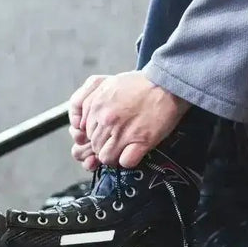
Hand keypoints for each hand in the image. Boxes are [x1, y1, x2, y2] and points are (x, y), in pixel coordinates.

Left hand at [70, 71, 189, 167]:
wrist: (167, 84)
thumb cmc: (140, 84)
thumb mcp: (108, 84)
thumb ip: (89, 100)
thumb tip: (80, 122)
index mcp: (96, 105)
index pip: (84, 133)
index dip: (95, 135)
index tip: (105, 133)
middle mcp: (106, 119)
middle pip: (94, 146)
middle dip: (104, 146)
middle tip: (118, 140)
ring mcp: (123, 132)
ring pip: (106, 158)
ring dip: (115, 156)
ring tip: (125, 148)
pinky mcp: (140, 141)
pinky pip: (125, 162)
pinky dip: (129, 160)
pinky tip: (134, 151)